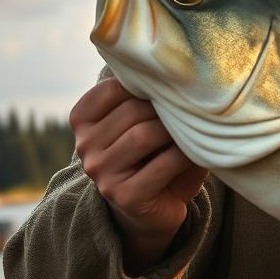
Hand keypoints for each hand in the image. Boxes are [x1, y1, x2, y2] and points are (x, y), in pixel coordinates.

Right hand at [69, 77, 207, 270]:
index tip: (172, 85)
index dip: (147, 84)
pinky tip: (196, 154)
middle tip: (191, 109)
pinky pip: (162, 165)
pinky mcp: (124, 195)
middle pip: (132, 110)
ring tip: (193, 130)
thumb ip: (151, 96)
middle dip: (167, 108)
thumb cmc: (156, 153)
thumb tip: (179, 72)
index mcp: (83, 120)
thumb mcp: (147, 120)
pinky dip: (185, 155)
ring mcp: (101, 172)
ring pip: (143, 136)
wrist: (157, 206)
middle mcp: (84, 146)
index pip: (112, 87)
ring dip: (176, 131)